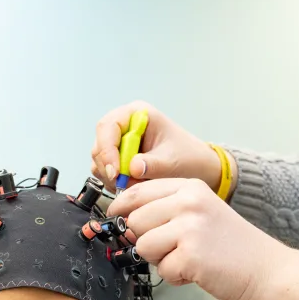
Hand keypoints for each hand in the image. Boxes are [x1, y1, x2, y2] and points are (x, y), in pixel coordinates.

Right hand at [91, 101, 221, 190]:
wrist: (198, 168)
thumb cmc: (188, 157)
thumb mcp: (172, 161)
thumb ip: (151, 164)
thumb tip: (132, 168)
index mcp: (138, 114)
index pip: (108, 126)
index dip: (107, 149)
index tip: (116, 171)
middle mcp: (125, 125)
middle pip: (100, 143)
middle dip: (109, 166)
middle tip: (122, 183)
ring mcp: (120, 142)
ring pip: (100, 159)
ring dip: (112, 176)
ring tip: (133, 184)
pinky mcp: (119, 158)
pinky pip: (105, 170)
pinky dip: (114, 181)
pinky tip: (131, 185)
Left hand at [108, 179, 298, 299]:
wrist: (267, 270)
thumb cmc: (232, 246)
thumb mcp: (201, 212)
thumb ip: (166, 210)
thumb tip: (123, 223)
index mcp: (190, 187)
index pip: (138, 191)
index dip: (120, 207)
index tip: (116, 216)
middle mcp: (188, 202)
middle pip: (135, 220)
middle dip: (146, 239)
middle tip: (173, 248)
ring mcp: (189, 227)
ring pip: (143, 246)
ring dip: (160, 260)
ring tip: (187, 259)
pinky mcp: (190, 254)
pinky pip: (161, 269)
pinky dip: (176, 277)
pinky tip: (197, 271)